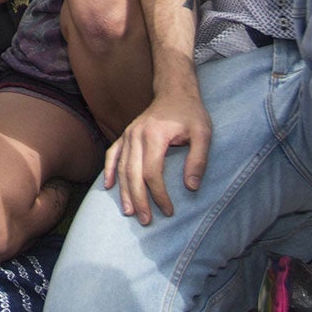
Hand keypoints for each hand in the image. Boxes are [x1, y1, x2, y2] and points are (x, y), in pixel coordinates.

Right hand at [102, 88, 212, 223]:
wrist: (175, 91)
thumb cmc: (191, 113)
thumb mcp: (203, 133)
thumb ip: (198, 160)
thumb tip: (191, 187)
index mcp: (154, 135)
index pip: (152, 173)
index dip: (159, 195)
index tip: (169, 211)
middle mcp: (136, 135)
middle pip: (133, 174)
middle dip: (139, 200)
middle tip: (146, 220)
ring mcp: (128, 134)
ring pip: (122, 168)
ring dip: (124, 191)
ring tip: (129, 212)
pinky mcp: (125, 135)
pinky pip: (112, 154)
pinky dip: (109, 170)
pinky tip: (108, 186)